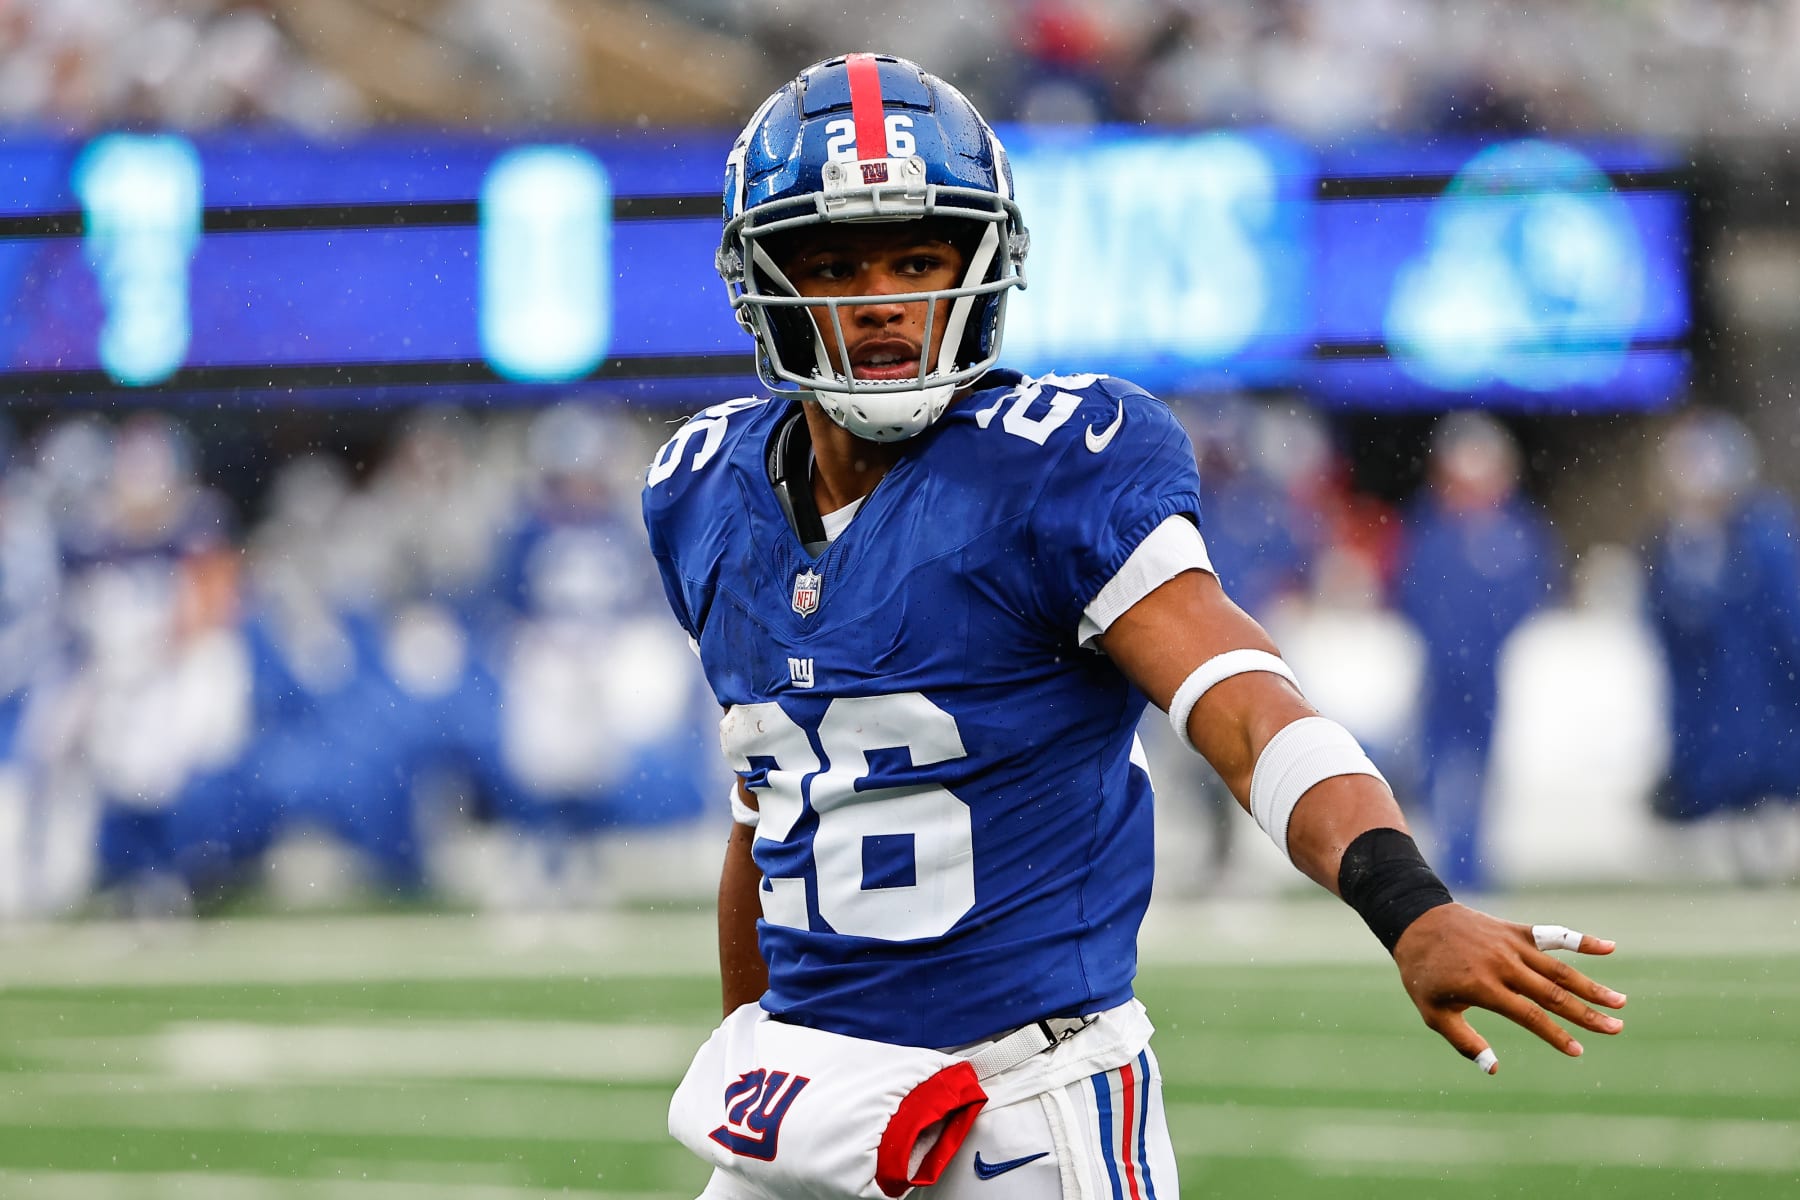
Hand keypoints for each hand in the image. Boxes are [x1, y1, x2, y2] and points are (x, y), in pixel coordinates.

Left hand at [1390, 903, 1625, 1074]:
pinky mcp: (1514, 930)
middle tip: (1616, 1028)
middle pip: (1553, 993)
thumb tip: (1495, 1068)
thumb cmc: (1424, 974)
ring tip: (1620, 1002)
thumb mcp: (1434, 1012)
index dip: (1555, 1035)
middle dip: (1586, 1013)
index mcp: (1483, 987)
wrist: (1415, 921)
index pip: (1529, 1015)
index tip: (1578, 1051)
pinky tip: (1610, 947)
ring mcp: (1511, 944)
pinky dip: (1581, 940)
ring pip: (1559, 967)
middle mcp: (1502, 964)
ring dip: (1591, 984)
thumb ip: (1464, 1041)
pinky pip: (1553, 935)